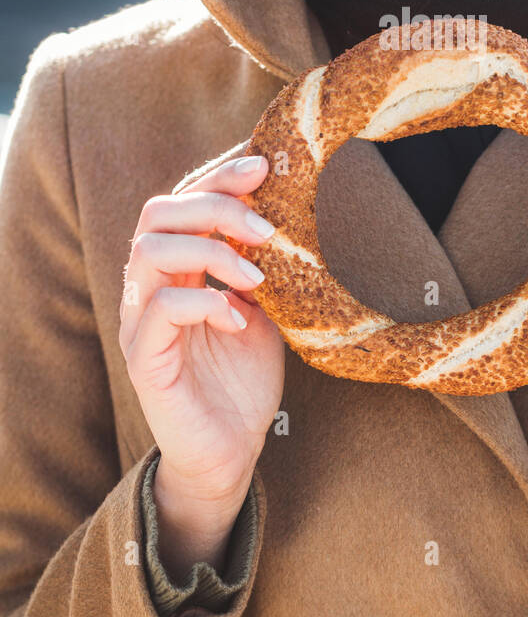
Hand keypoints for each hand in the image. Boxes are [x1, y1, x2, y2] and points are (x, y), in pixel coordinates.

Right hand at [119, 154, 284, 521]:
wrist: (231, 451)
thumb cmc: (244, 378)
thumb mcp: (265, 309)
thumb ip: (265, 264)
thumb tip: (297, 212)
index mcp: (178, 266)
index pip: (183, 200)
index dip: (219, 175)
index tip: (266, 164)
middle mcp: (151, 285)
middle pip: (159, 212)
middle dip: (216, 203)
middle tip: (267, 225)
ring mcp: (141, 320)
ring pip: (149, 249)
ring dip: (211, 250)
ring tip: (257, 275)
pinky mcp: (142, 358)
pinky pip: (158, 309)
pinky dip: (203, 301)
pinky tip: (238, 318)